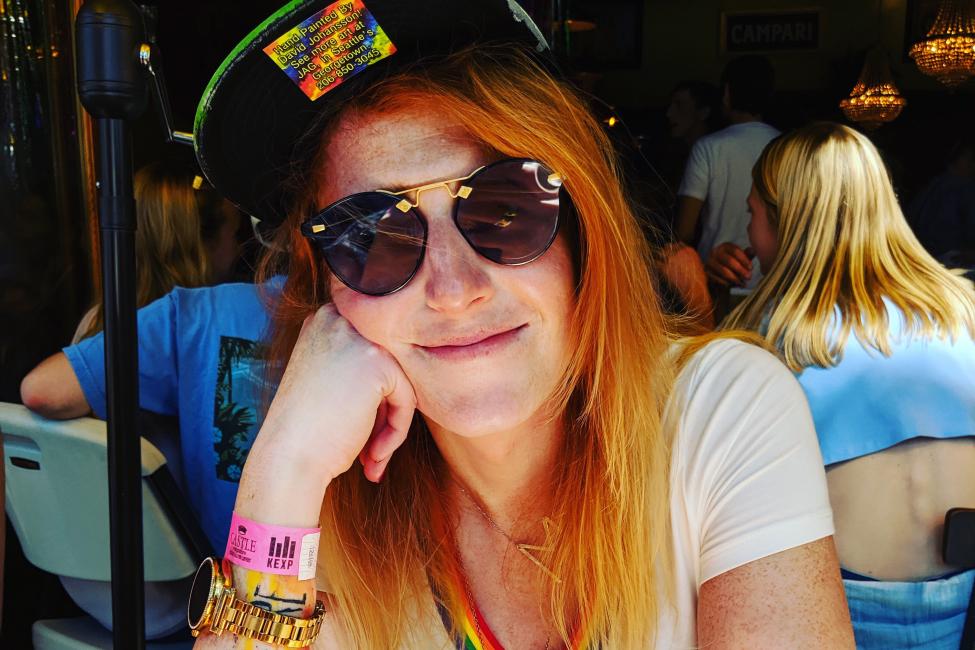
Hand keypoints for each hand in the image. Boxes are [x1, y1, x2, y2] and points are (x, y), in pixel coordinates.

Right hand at [238, 304, 416, 522]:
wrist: (286, 460)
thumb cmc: (304, 433)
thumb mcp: (328, 385)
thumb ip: (359, 370)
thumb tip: (401, 377)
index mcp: (322, 322)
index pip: (370, 355)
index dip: (371, 398)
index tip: (360, 431)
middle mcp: (337, 320)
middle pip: (386, 366)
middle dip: (382, 413)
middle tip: (369, 452)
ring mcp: (358, 337)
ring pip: (399, 382)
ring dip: (389, 426)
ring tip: (371, 459)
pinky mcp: (377, 361)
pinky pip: (407, 398)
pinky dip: (396, 431)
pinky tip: (372, 455)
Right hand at [705, 243, 753, 287]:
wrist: (717, 273)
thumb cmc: (732, 265)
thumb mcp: (740, 258)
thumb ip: (747, 255)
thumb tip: (754, 250)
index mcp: (725, 246)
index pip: (735, 251)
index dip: (744, 260)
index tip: (751, 268)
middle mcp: (715, 252)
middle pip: (730, 261)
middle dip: (741, 270)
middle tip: (749, 277)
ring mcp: (709, 262)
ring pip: (724, 272)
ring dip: (735, 279)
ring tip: (742, 283)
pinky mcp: (706, 272)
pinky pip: (718, 279)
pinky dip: (727, 283)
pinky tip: (733, 285)